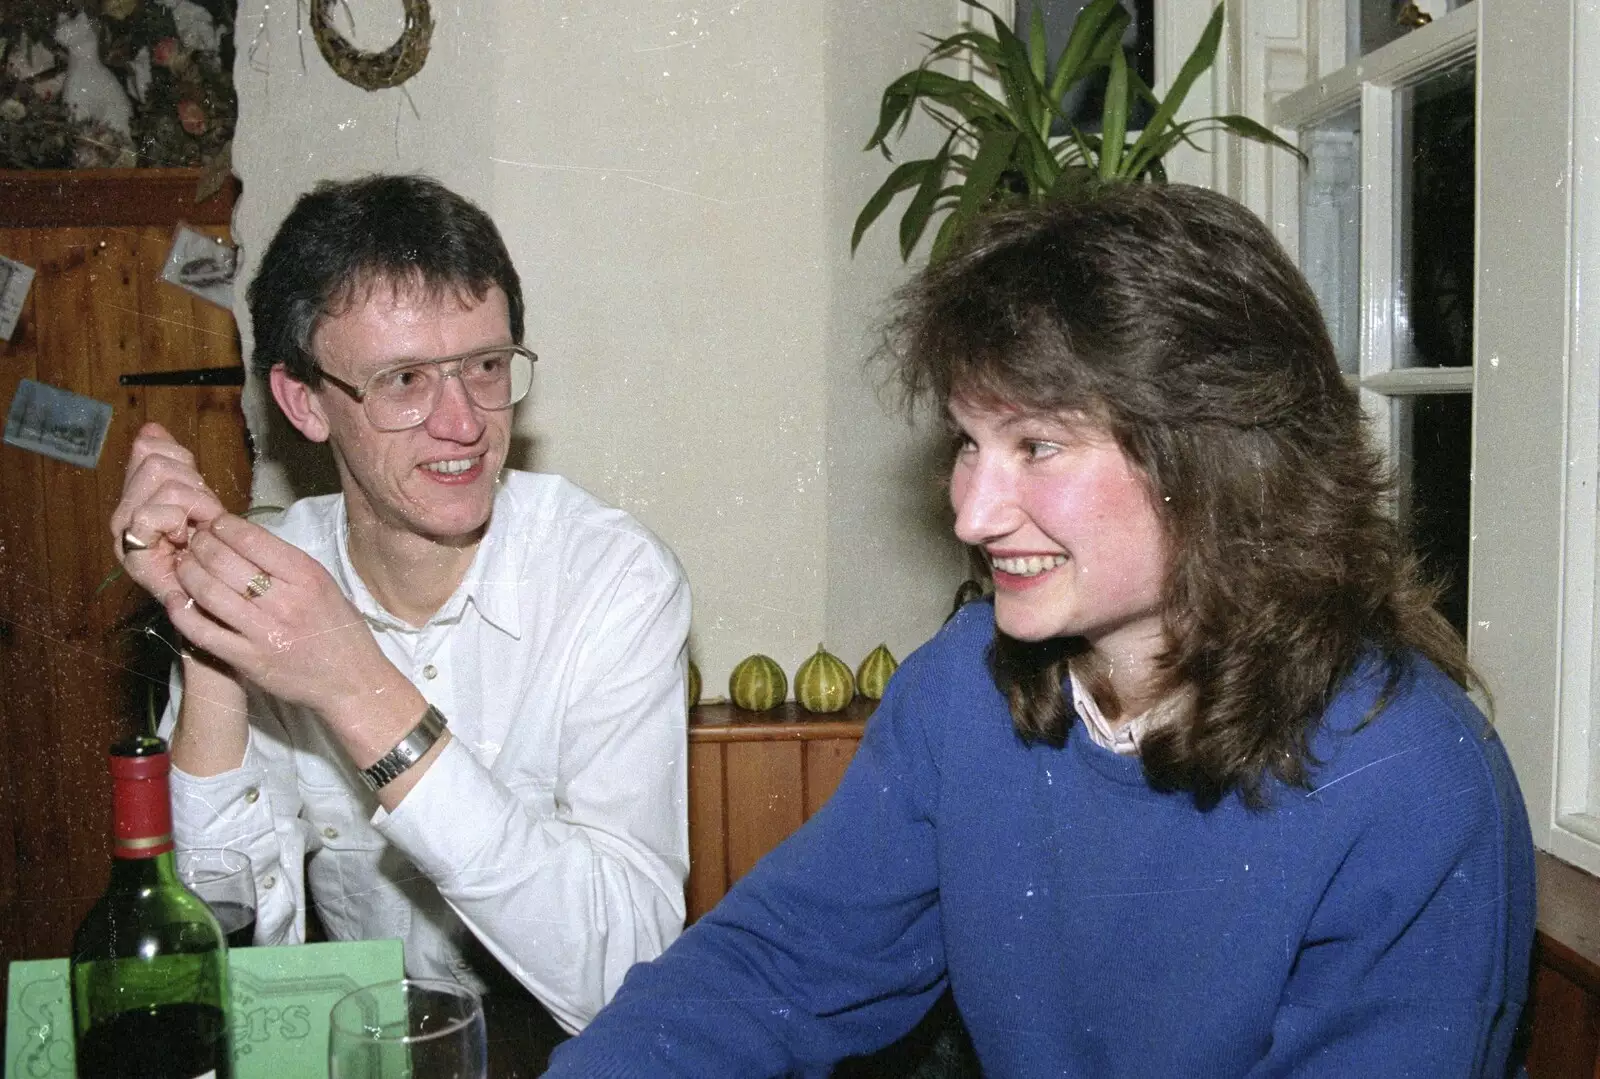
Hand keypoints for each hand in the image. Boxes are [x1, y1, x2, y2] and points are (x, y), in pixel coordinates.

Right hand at [109, 422, 226, 602]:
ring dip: (194, 504)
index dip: (183, 461)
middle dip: (193, 486)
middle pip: (157, 463)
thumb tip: (150, 428)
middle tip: (202, 515)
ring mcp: (125, 532)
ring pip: (164, 486)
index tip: (198, 490)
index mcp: (135, 494)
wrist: (213, 593)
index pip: (149, 448)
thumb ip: (174, 461)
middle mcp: (122, 512)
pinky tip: (186, 538)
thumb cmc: (209, 547)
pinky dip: (179, 520)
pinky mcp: (132, 553)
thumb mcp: (198, 496)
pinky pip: (152, 515)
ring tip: (197, 528)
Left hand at [165, 513, 399, 718]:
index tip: (215, 524)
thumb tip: (243, 539)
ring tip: (183, 565)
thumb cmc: (340, 630)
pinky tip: (176, 599)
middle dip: (200, 545)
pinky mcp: (248, 660)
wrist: (352, 682)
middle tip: (193, 542)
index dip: (223, 526)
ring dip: (186, 573)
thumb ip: (287, 564)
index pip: (252, 539)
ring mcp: (265, 633)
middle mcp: (286, 602)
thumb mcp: (325, 585)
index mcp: (307, 577)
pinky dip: (182, 612)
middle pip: (224, 561)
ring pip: (208, 592)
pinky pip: (203, 632)